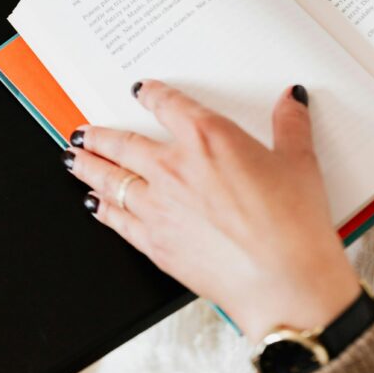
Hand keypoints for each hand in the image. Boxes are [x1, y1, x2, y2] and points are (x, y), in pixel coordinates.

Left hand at [62, 82, 360, 341]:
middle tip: (85, 130)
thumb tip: (290, 101)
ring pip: (111, 180)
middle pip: (125, 143)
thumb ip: (290, 124)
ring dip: (89, 166)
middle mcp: (175, 168)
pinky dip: (102, 210)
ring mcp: (159, 208)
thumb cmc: (292, 225)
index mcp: (208, 138)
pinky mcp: (155, 244)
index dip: (152, 94)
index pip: (169, 105)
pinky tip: (95, 205)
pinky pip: (117, 220)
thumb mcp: (298, 161)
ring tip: (74, 158)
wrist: (282, 282)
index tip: (142, 91)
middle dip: (101, 134)